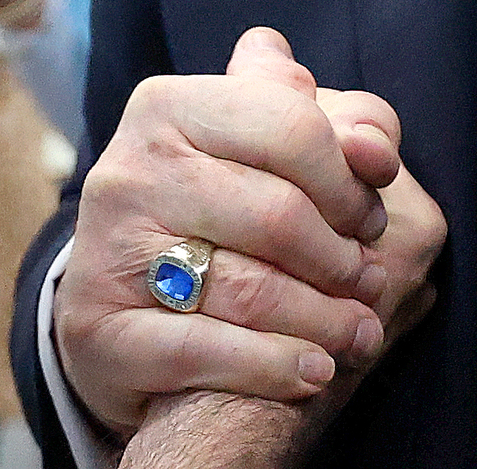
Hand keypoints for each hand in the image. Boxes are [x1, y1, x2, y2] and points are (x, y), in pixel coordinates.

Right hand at [113, 90, 448, 467]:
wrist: (127, 302)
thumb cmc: (225, 211)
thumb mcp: (277, 150)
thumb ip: (345, 127)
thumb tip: (374, 149)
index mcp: (170, 106)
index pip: (294, 127)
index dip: (350, 182)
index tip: (369, 218)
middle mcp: (130, 169)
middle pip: (278, 213)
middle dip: (342, 258)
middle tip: (370, 281)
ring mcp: (108, 250)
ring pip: (249, 289)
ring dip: (325, 321)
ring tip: (359, 332)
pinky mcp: (102, 329)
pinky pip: (206, 349)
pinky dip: (276, 366)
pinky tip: (314, 370)